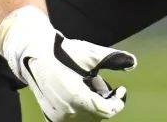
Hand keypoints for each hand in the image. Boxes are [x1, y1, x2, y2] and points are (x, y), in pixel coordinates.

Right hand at [0, 6, 135, 120]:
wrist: (34, 54)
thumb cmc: (62, 52)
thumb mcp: (89, 54)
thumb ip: (113, 59)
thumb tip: (133, 62)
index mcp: (78, 99)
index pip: (107, 111)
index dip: (118, 102)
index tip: (121, 90)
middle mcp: (68, 112)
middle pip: (98, 116)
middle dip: (103, 100)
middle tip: (98, 81)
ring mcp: (57, 116)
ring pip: (86, 118)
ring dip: (92, 105)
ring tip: (86, 85)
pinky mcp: (50, 116)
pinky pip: (73, 119)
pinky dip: (80, 110)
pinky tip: (76, 92)